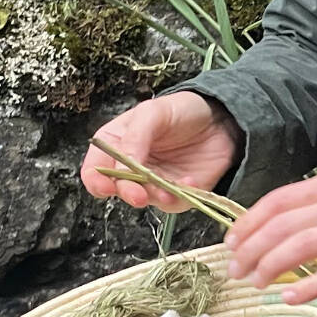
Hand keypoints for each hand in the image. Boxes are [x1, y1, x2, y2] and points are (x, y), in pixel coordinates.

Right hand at [81, 91, 239, 211]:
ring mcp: (153, 183)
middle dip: (127, 193)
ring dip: (156, 196)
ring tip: (170, 187)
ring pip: (145, 200)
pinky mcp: (176, 194)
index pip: (94, 170)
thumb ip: (135, 137)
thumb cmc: (182, 111)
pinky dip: (180, 196)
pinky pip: (173, 205)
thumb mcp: (153, 113)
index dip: (96, 181)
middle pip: (117, 190)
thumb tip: (123, 163)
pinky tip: (190, 181)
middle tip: (139, 194)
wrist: (222, 120)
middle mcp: (130, 167)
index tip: (106, 186)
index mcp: (116, 144)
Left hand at [224, 169, 316, 303]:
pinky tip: (289, 295)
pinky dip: (309, 286)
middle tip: (237, 268)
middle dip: (252, 249)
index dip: (250, 222)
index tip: (233, 240)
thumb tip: (278, 220)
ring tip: (256, 282)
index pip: (280, 199)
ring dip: (272, 266)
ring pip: (303, 247)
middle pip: (285, 225)